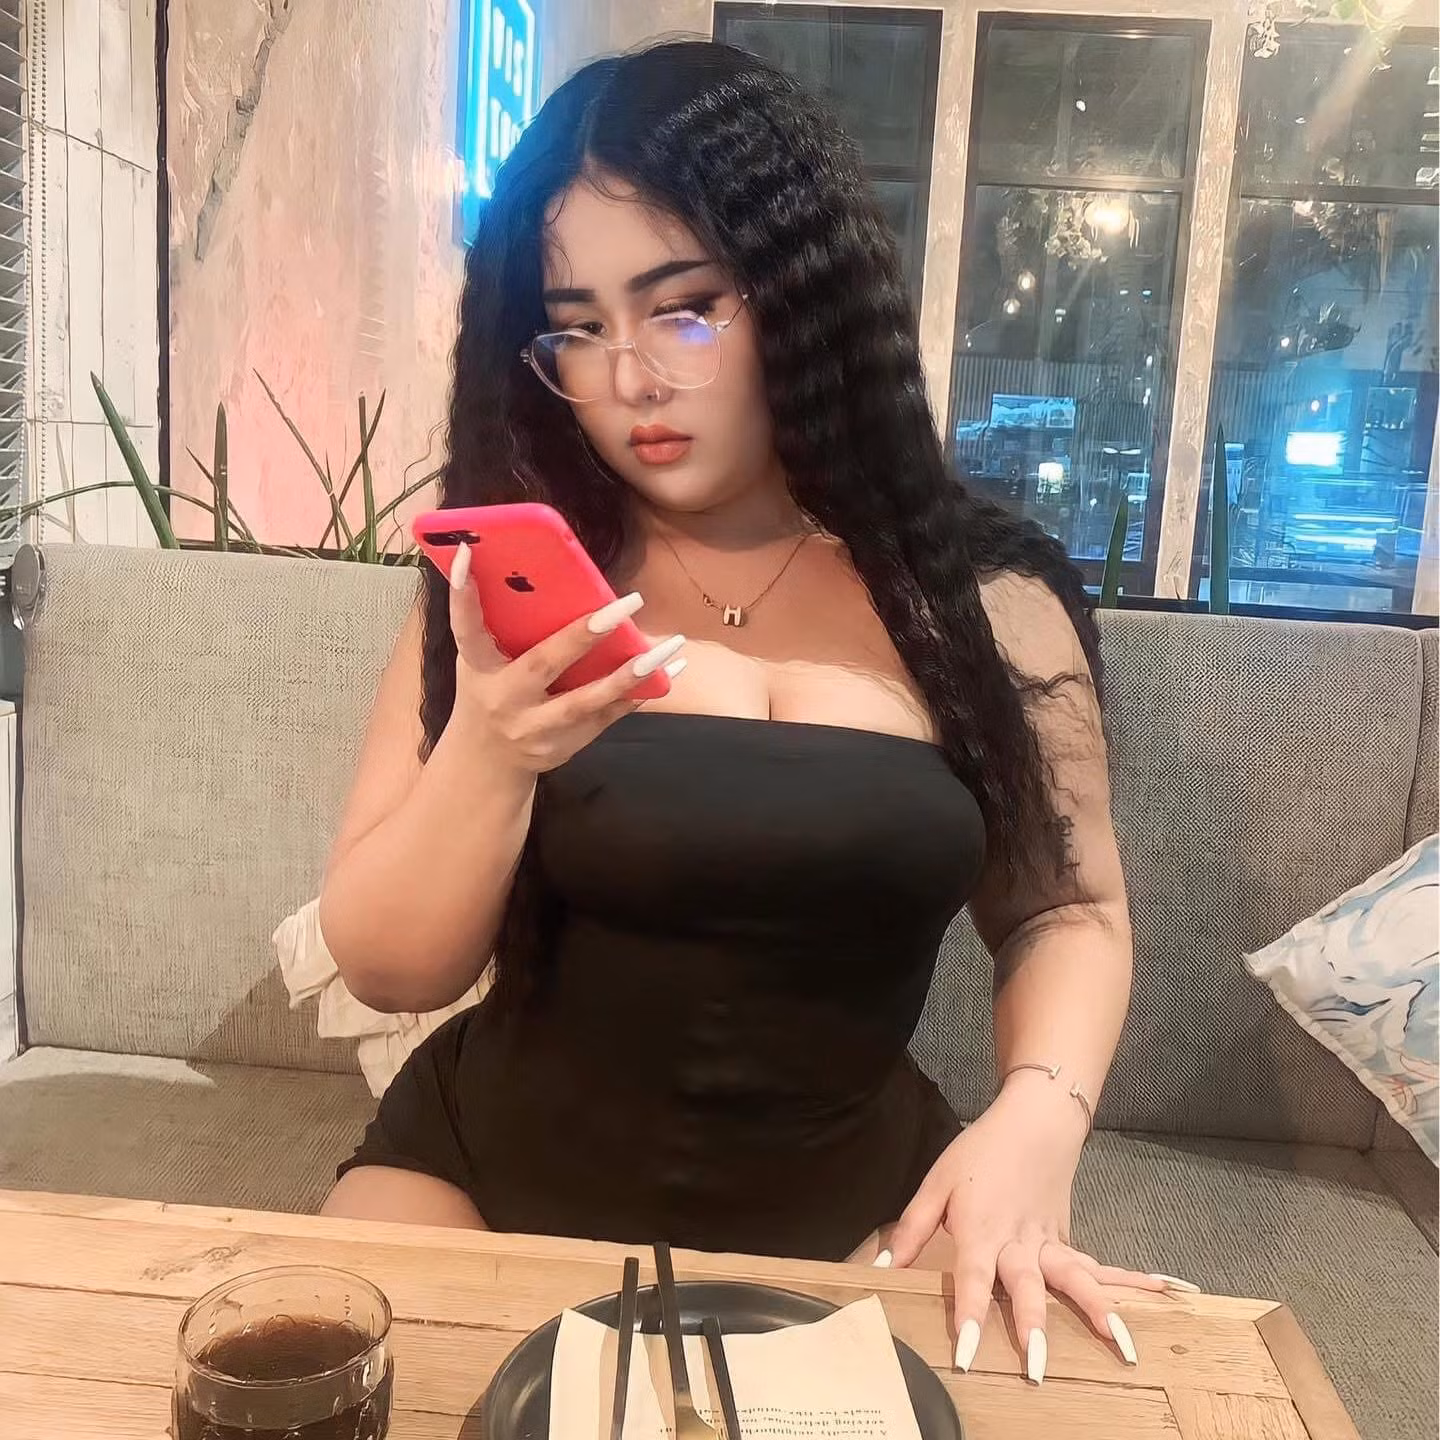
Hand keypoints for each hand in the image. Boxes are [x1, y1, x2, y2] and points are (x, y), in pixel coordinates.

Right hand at [447, 542, 685, 774]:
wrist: (487, 761)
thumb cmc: (490, 692)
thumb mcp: (481, 663)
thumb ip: (501, 627)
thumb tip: (528, 570)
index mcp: (479, 669)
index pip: (467, 629)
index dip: (463, 595)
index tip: (465, 553)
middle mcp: (505, 698)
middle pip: (544, 664)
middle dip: (584, 635)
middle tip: (626, 605)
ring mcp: (536, 726)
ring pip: (586, 700)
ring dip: (629, 674)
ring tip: (666, 647)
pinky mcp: (566, 743)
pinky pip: (608, 716)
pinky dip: (639, 694)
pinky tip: (668, 671)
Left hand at [882, 1076, 1197, 1382]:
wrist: (1034, 1120)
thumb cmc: (978, 1152)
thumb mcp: (935, 1184)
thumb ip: (909, 1230)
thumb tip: (883, 1270)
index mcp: (980, 1229)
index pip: (974, 1280)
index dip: (971, 1316)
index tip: (968, 1355)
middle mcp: (1018, 1241)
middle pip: (1028, 1286)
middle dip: (1034, 1327)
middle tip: (1038, 1367)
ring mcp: (1049, 1240)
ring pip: (1076, 1279)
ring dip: (1097, 1312)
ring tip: (1121, 1346)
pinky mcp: (1066, 1238)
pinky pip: (1092, 1268)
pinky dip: (1121, 1289)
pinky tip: (1145, 1308)